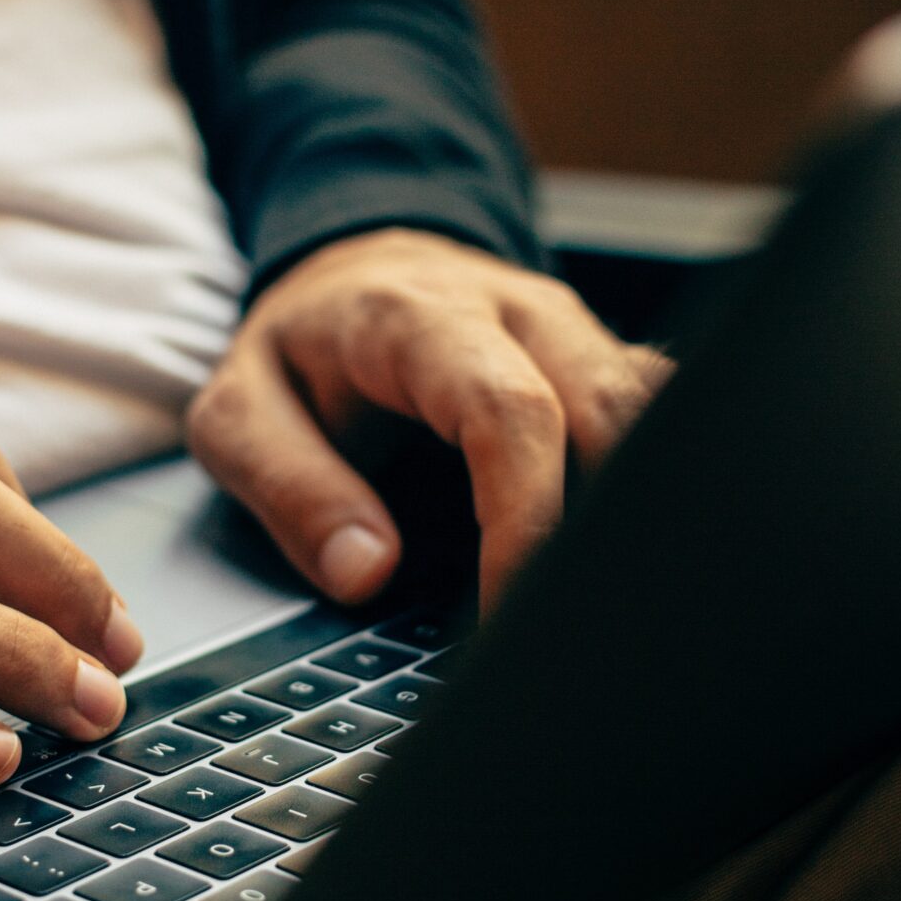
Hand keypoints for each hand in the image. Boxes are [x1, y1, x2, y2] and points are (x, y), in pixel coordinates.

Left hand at [186, 228, 670, 609]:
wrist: (350, 272)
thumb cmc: (300, 350)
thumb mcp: (239, 413)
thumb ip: (290, 488)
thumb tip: (365, 571)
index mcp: (420, 317)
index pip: (508, 412)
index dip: (525, 517)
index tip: (508, 608)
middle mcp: (517, 311)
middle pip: (611, 410)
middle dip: (600, 528)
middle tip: (568, 628)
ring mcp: (574, 332)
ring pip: (656, 411)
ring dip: (640, 507)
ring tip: (605, 602)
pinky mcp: (604, 360)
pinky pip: (661, 414)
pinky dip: (654, 486)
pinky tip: (627, 557)